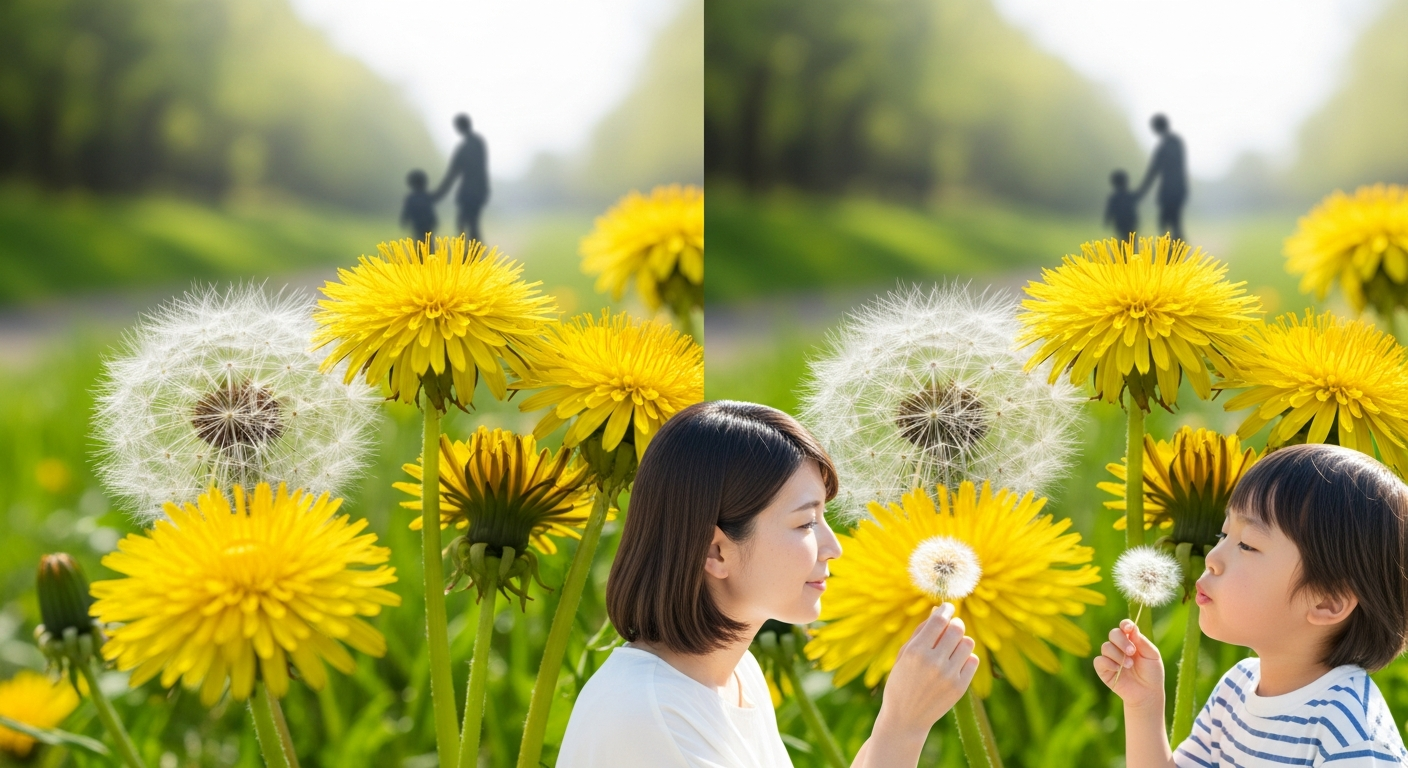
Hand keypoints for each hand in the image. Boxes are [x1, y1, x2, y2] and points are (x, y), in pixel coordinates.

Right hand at [875, 604, 979, 736]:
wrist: (906, 718)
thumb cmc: (901, 682)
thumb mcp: (903, 655)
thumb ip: (920, 632)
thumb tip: (938, 611)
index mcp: (916, 651)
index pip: (938, 620)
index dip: (945, 609)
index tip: (947, 607)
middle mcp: (933, 662)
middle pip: (957, 628)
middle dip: (955, 623)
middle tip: (951, 627)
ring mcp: (948, 676)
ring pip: (968, 643)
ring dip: (961, 641)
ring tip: (952, 648)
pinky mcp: (960, 687)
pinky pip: (973, 660)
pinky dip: (966, 658)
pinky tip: (955, 663)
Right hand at [1095, 619, 1164, 710]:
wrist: (1147, 693)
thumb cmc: (1152, 674)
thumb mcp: (1152, 656)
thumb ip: (1142, 642)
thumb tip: (1132, 629)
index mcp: (1131, 641)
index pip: (1124, 627)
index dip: (1125, 625)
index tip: (1128, 628)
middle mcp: (1119, 647)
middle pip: (1113, 633)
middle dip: (1122, 641)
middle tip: (1132, 652)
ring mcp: (1110, 657)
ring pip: (1106, 647)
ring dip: (1118, 655)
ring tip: (1129, 665)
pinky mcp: (1103, 669)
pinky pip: (1099, 660)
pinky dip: (1108, 663)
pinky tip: (1118, 669)